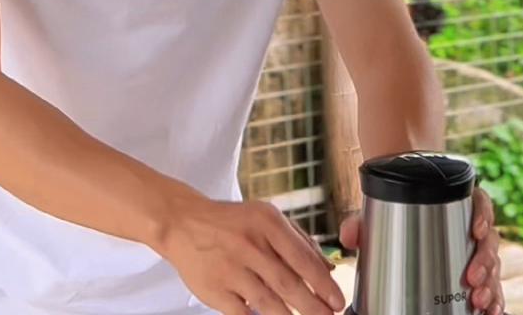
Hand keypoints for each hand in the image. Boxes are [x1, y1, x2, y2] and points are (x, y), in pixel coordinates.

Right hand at [163, 195, 344, 314]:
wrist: (184, 224)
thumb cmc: (232, 222)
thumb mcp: (266, 217)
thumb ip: (298, 240)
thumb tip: (327, 266)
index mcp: (267, 223)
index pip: (302, 257)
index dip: (323, 283)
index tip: (338, 300)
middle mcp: (250, 244)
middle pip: (288, 283)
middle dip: (313, 306)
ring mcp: (230, 269)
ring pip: (268, 302)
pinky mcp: (214, 290)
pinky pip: (243, 314)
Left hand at [340, 187, 503, 314]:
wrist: (396, 218)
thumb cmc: (391, 211)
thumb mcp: (376, 213)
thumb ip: (360, 221)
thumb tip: (349, 236)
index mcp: (454, 201)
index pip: (479, 202)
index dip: (483, 216)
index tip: (475, 230)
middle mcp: (470, 225)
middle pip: (488, 239)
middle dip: (485, 262)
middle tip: (472, 279)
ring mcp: (473, 249)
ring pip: (492, 263)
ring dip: (491, 284)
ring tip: (479, 301)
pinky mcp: (474, 271)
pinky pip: (492, 283)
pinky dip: (494, 297)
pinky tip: (492, 310)